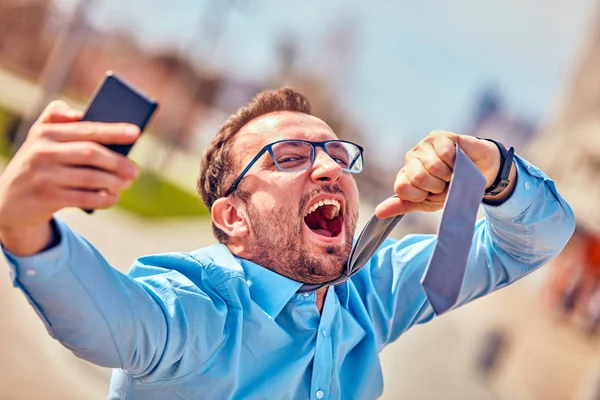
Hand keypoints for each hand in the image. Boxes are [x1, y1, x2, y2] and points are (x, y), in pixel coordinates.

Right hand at [0, 100, 139, 254]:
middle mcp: (43, 152)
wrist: (8, 200)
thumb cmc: (38, 164)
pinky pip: (84, 197)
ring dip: (114, 181)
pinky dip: (103, 198)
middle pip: (91, 153)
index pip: (86, 129)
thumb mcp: (40, 138)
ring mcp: (44, 175)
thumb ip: (56, 118)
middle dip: (118, 162)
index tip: (136, 132)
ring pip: (90, 177)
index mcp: (46, 132)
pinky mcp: (47, 198)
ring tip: (127, 183)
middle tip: (135, 170)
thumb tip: (78, 113)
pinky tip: (113, 197)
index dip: (113, 131)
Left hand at [375, 130, 502, 217]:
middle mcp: (411, 159)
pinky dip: (456, 163)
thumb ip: (403, 206)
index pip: (401, 189)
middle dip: (437, 186)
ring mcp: (424, 146)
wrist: (479, 173)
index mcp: (405, 176)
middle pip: (417, 178)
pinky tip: (458, 161)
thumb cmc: (451, 188)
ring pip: (433, 166)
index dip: (421, 196)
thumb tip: (378, 213)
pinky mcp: (439, 136)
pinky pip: (445, 153)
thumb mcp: (427, 202)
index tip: (431, 194)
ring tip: (452, 173)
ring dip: (449, 175)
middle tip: (444, 183)